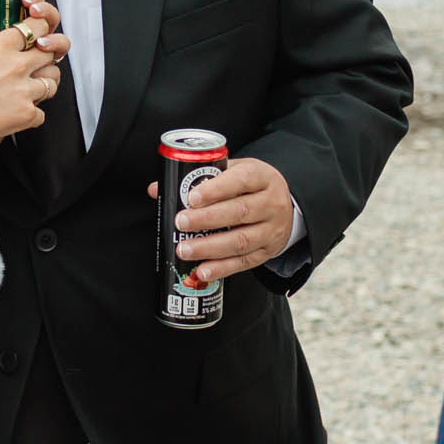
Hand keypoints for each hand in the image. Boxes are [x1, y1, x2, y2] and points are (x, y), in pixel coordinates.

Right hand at [0, 0, 69, 148]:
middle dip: (45, 57)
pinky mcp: (26, 114)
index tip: (36, 34)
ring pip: (51, 82)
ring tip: (32, 86)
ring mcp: (25, 90)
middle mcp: (18, 65)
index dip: (40, 29)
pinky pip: (42, 113)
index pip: (38, 27)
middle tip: (36, 62)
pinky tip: (21, 112)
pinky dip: (33, 114)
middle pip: (49, 53)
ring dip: (44, 84)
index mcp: (3, 45)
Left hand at [152, 157, 293, 287]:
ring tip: (184, 250)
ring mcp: (271, 230)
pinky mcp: (267, 252)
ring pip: (241, 241)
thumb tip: (156, 190)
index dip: (216, 189)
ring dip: (210, 248)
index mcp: (262, 177)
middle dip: (207, 219)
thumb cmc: (252, 186)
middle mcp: (271, 204)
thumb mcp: (235, 171)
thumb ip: (200, 177)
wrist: (287, 206)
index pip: (241, 180)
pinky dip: (221, 269)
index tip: (192, 197)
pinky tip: (202, 271)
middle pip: (240, 212)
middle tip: (181, 222)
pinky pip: (244, 263)